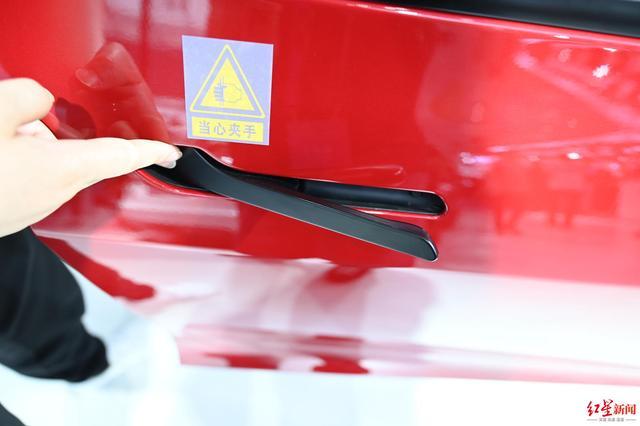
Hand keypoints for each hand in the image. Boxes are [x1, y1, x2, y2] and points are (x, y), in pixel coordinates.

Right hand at [0, 78, 181, 236]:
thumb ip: (29, 98)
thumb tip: (43, 105)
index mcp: (61, 169)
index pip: (122, 156)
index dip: (151, 150)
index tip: (170, 152)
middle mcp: (55, 194)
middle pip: (74, 150)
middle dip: (52, 128)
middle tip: (18, 117)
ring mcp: (31, 208)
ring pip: (46, 162)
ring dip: (28, 143)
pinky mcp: (11, 214)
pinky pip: (25, 177)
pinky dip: (13, 160)